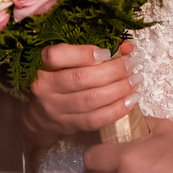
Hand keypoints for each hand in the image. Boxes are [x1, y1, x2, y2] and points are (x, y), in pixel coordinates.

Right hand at [21, 41, 139, 147]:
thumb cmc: (55, 77)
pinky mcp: (67, 125)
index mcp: (40, 63)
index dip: (84, 53)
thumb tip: (126, 47)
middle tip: (131, 65)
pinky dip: (116, 110)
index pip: (56, 56)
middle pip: (81, 78)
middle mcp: (44, 86)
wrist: (37, 113)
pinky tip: (130, 101)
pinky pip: (95, 119)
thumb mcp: (63, 60)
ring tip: (135, 81)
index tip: (107, 52)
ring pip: (90, 99)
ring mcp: (55, 108)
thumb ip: (90, 50)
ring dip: (118, 90)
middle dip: (112, 71)